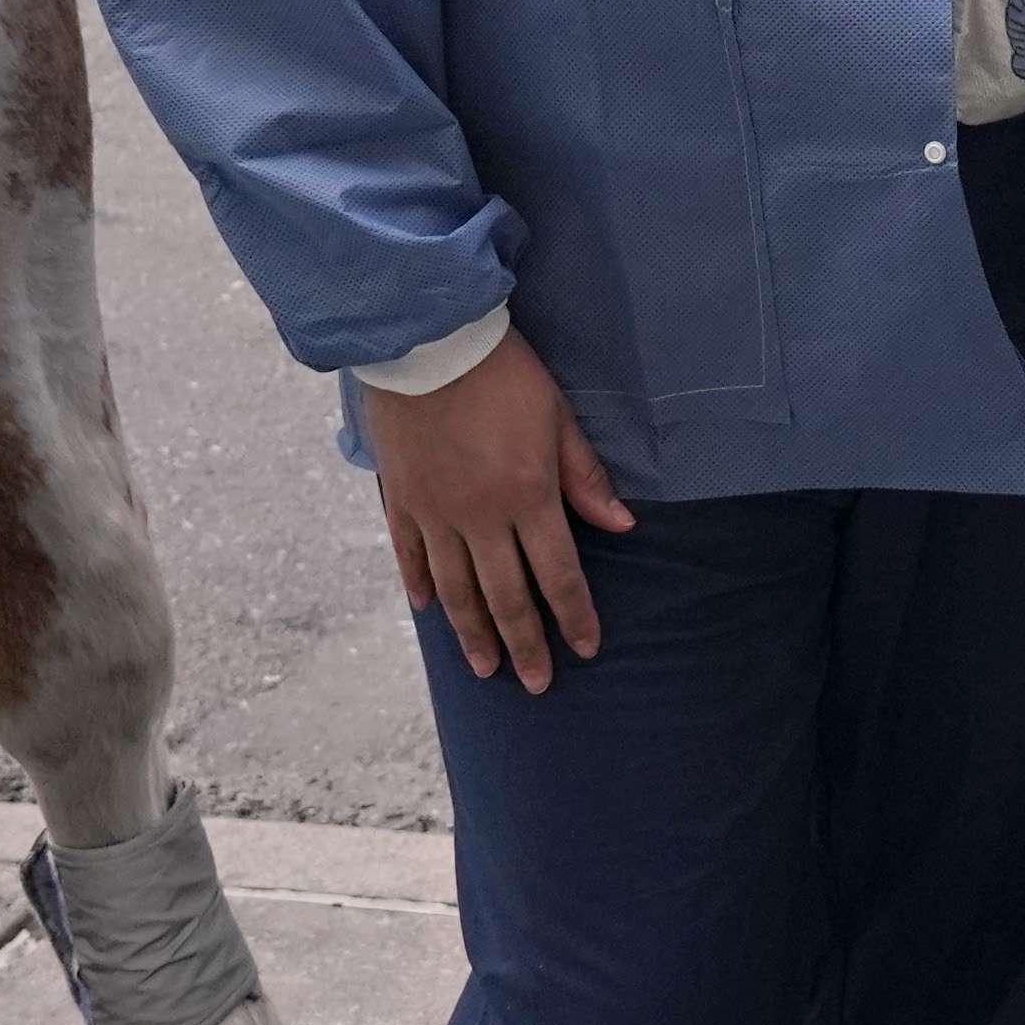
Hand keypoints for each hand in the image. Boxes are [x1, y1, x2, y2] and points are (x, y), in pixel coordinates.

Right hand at [360, 329, 633, 687]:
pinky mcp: (402, 499)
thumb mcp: (557, 415)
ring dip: (473, 632)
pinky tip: (429, 612)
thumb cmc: (503, 373)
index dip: (573, 617)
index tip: (585, 649)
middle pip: (506, 596)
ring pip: (457, 589)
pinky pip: (410, 555)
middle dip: (525, 644)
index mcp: (528, 497)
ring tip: (486, 667)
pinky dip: (421, 585)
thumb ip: (585, 475)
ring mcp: (435, 513)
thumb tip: (622, 525)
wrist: (426, 341)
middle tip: (536, 683)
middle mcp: (481, 517)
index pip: (558, 575)